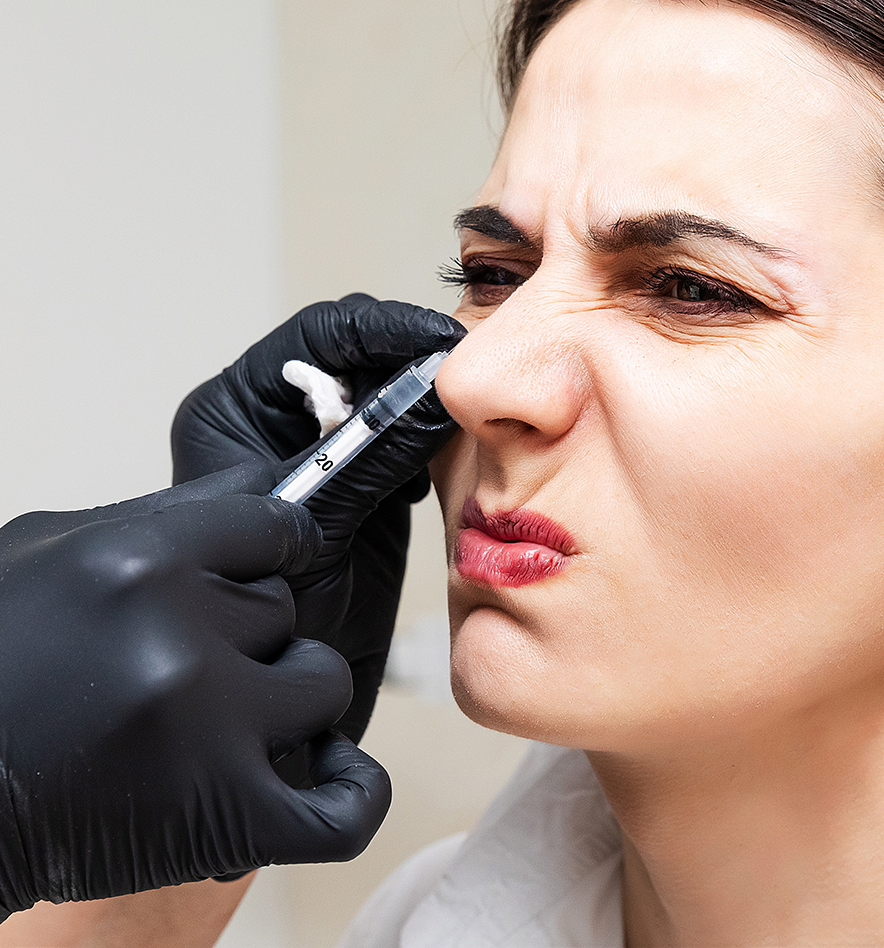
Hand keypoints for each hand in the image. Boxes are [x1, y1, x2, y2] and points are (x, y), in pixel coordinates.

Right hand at [0, 463, 390, 920]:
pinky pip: (343, 809)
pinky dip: (352, 793)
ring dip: (287, 699)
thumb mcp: (46, 554)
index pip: (277, 526)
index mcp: (137, 562)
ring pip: (322, 681)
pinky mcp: (222, 819)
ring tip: (228, 719)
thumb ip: (162, 517)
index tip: (274, 562)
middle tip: (184, 666)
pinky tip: (333, 772)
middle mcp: (178, 636)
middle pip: (287, 608)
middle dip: (248, 633)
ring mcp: (207, 730)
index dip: (277, 547)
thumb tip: (266, 477)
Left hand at [171, 295, 464, 745]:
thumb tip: (435, 394)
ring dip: (435, 400)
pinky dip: (442, 442)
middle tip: (477, 375)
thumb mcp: (313, 529)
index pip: (320, 337)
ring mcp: (328, 458)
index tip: (446, 345)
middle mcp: (279, 426)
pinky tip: (462, 457)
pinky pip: (412, 443)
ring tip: (477, 411)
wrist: (281, 721)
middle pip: (361, 357)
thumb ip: (368, 458)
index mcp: (236, 413)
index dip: (386, 331)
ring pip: (393, 397)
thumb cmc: (260, 635)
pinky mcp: (369, 492)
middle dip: (418, 360)